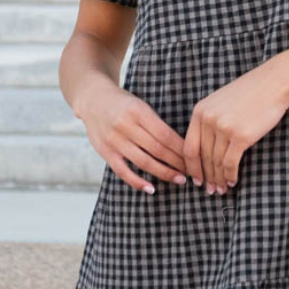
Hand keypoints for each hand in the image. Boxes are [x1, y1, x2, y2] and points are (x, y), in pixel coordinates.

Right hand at [76, 77, 187, 195]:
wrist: (93, 99)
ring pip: (143, 161)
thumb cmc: (123, 103)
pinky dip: (137, 182)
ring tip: (179, 179)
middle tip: (192, 172)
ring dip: (164, 173)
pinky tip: (151, 189)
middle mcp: (125, 125)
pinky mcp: (105, 152)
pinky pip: (123, 171)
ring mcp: (114, 140)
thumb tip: (181, 146)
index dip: (182, 149)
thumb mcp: (140, 105)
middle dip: (177, 162)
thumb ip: (155, 123)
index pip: (166, 135)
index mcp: (138, 111)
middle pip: (157, 149)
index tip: (195, 157)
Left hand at [184, 59, 288, 191]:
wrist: (275, 82)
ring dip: (219, 179)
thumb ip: (210, 121)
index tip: (196, 179)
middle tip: (210, 190)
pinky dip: (230, 175)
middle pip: (203, 157)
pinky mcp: (240, 136)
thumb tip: (207, 149)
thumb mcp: (221, 102)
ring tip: (222, 189)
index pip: (189, 146)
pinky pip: (230, 163)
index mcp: (200, 111)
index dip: (192, 166)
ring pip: (216, 162)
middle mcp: (208, 120)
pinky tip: (233, 181)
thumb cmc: (251, 92)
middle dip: (206, 177)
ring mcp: (223, 128)